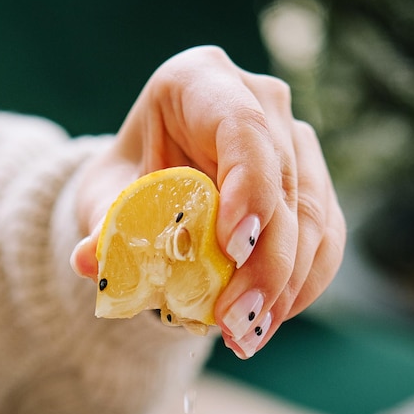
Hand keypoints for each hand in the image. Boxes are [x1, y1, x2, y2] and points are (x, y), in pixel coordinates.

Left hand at [71, 46, 345, 357]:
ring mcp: (291, 139)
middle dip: (265, 263)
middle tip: (235, 321)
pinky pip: (323, 236)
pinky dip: (300, 284)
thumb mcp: (105, 196)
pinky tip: (267, 319)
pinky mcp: (309, 181)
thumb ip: (102, 225)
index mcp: (199, 80)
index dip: (248, 187)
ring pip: (312, 216)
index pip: (242, 126)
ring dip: (285, 285)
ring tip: (245, 333)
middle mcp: (258, 100)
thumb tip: (89, 262)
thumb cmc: (131, 176)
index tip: (233, 249)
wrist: (156, 176)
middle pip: (284, 182)